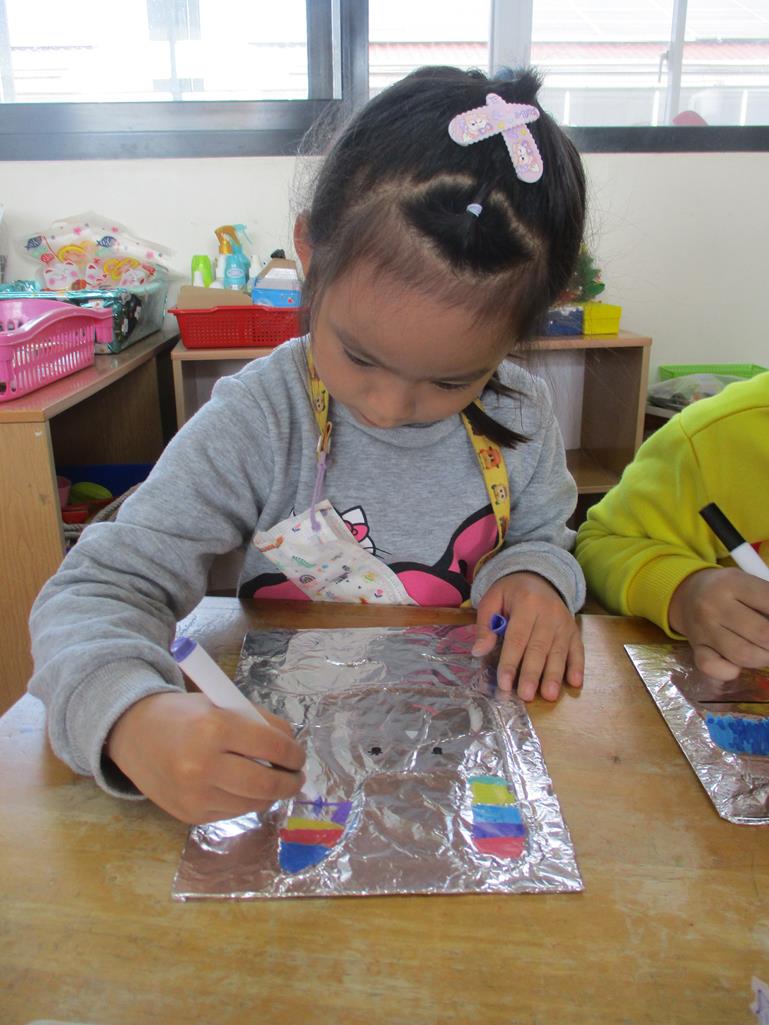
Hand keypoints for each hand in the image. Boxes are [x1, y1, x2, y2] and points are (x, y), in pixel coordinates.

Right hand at [105, 690, 305, 823]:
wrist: (134, 734)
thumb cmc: (185, 715)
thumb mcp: (222, 704)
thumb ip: (258, 723)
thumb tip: (291, 749)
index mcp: (214, 728)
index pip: (272, 747)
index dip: (294, 753)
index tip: (299, 756)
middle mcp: (203, 765)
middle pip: (267, 784)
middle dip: (291, 782)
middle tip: (296, 776)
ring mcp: (194, 794)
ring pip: (253, 803)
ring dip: (270, 794)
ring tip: (272, 781)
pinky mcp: (189, 814)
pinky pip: (232, 813)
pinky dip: (244, 801)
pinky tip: (240, 787)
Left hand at [471, 572, 583, 700]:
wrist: (538, 577)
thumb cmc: (511, 592)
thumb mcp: (492, 600)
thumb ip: (485, 625)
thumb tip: (479, 651)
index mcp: (526, 603)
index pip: (517, 637)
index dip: (510, 662)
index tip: (504, 684)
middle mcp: (548, 613)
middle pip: (539, 647)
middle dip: (533, 673)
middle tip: (526, 695)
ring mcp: (564, 622)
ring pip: (559, 651)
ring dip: (555, 675)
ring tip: (550, 696)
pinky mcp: (574, 630)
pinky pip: (578, 649)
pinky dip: (578, 666)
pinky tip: (575, 683)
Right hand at [668, 567, 768, 679]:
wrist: (688, 594)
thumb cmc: (728, 590)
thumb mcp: (748, 583)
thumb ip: (768, 601)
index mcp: (732, 583)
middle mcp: (714, 605)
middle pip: (763, 634)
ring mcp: (703, 629)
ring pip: (744, 655)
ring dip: (764, 658)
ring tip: (765, 651)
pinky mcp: (696, 648)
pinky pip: (713, 668)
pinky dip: (730, 671)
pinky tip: (737, 664)